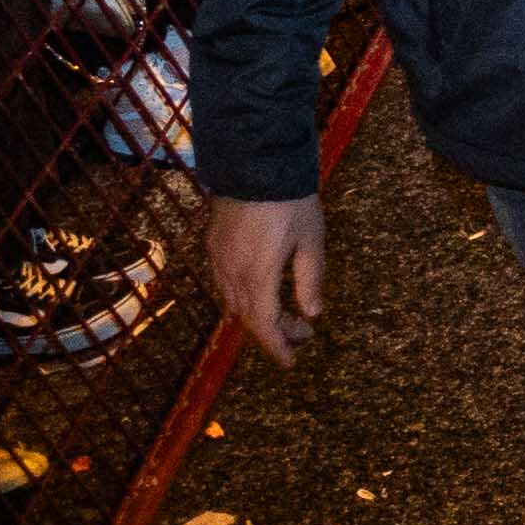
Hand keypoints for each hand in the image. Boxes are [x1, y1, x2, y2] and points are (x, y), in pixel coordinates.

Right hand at [208, 194, 324, 363]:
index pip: (263, 324)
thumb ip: (309, 279)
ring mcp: (218, 258)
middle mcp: (231, 273)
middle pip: (247, 317)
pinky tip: (260, 291)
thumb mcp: (310, 240)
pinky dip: (242, 297)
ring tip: (285, 314)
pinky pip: (224, 283)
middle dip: (273, 331)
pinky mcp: (212, 245)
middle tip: (301, 332)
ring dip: (257, 315)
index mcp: (257, 275)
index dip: (276, 346)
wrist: (254, 162)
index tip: (291, 361)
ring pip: (233, 302)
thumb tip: (311, 314)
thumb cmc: (290, 201)